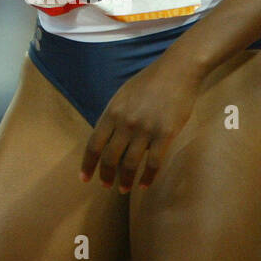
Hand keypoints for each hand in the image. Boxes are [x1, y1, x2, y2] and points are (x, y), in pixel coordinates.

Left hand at [80, 51, 203, 192]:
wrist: (176, 71)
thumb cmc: (149, 82)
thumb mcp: (122, 95)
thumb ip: (114, 116)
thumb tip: (106, 138)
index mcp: (112, 112)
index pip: (94, 144)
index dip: (88, 164)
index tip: (84, 178)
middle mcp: (125, 122)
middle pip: (110, 158)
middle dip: (106, 176)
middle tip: (106, 186)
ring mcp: (145, 129)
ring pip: (130, 164)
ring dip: (125, 180)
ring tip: (123, 189)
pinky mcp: (165, 134)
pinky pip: (153, 163)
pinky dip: (147, 177)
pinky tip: (144, 185)